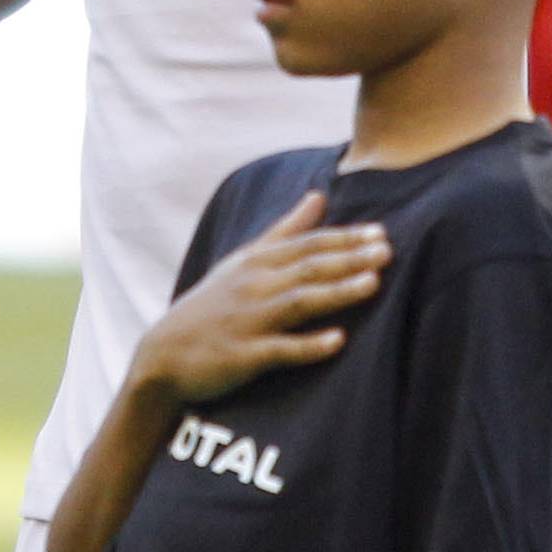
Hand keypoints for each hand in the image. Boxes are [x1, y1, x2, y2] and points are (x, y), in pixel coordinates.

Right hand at [135, 193, 389, 408]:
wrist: (165, 354)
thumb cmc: (214, 305)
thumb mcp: (245, 260)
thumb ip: (285, 229)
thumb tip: (319, 196)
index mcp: (256, 261)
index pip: (306, 244)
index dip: (344, 238)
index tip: (380, 232)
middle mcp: (254, 286)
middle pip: (308, 268)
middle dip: (349, 258)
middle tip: (386, 251)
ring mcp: (249, 320)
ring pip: (299, 302)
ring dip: (337, 292)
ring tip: (373, 284)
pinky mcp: (244, 355)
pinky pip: (280, 350)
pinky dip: (309, 345)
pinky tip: (338, 341)